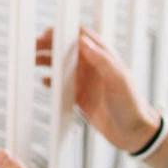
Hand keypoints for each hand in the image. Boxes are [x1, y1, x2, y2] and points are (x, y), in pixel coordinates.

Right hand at [36, 27, 159, 152]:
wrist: (134, 134)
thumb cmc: (132, 105)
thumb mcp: (119, 80)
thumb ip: (102, 60)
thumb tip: (83, 41)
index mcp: (103, 57)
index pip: (80, 36)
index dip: (64, 33)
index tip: (48, 33)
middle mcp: (92, 66)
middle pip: (67, 49)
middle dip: (49, 45)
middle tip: (33, 46)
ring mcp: (86, 81)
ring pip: (62, 65)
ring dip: (47, 61)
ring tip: (33, 60)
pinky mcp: (80, 97)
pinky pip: (62, 85)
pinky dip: (51, 81)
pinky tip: (43, 81)